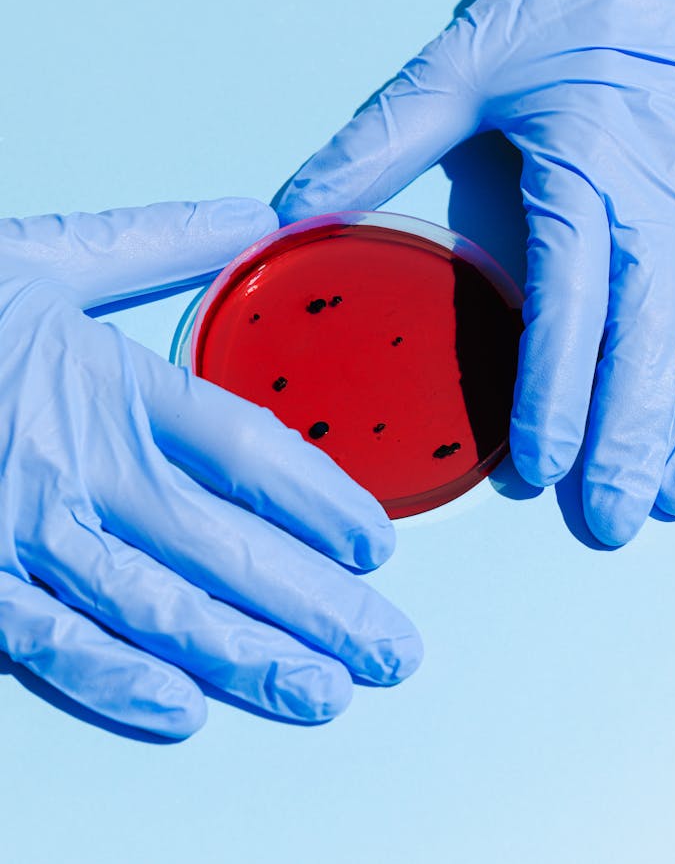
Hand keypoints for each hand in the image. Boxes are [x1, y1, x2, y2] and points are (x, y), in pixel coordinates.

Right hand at [0, 199, 420, 736]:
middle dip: (316, 606)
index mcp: (111, 381)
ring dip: (245, 655)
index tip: (377, 544)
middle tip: (390, 653)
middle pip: (224, 544)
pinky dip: (115, 678)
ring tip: (321, 691)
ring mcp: (24, 526)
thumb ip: (157, 241)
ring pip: (155, 605)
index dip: (321, 499)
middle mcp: (82, 461)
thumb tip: (254, 214)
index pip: (246, 448)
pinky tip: (184, 710)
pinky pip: (49, 638)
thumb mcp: (48, 257)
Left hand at [278, 0, 674, 545]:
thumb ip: (378, 140)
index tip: (537, 469)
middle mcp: (671, 192)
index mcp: (592, 164)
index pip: (574, 304)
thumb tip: (294, 207)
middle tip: (607, 520)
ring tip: (672, 498)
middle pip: (653, 338)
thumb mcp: (460, 61)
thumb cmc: (564, 5)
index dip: (556, 394)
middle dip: (630, 438)